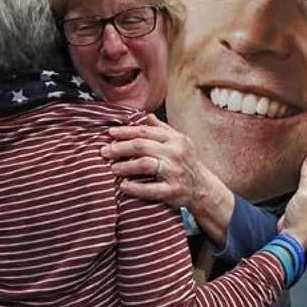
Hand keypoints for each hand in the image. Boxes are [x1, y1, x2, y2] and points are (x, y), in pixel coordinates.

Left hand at [101, 114, 234, 244]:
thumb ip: (160, 128)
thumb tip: (142, 115)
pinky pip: (150, 189)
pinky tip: (123, 186)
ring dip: (125, 166)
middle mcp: (175, 153)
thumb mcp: (178, 141)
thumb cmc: (185, 161)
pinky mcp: (172, 190)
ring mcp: (174, 172)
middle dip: (120, 148)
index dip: (126, 131)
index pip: (145, 131)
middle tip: (104, 151)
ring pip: (145, 165)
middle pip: (142, 146)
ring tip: (112, 168)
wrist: (202, 187)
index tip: (110, 133)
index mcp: (175, 139)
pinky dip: (135, 188)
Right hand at [277, 157, 306, 248]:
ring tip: (292, 163)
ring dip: (299, 176)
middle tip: (300, 154)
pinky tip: (287, 176)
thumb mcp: (305, 194)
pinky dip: (293, 184)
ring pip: (305, 183)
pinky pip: (297, 189)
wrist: (289, 237)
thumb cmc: (301, 219)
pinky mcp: (298, 203)